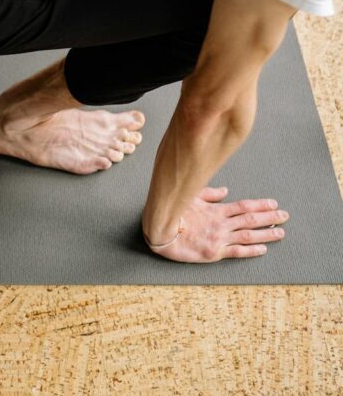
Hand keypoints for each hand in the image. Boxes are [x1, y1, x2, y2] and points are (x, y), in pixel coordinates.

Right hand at [142, 186, 288, 262]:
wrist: (159, 233)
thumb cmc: (173, 214)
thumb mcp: (190, 198)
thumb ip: (210, 194)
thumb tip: (226, 191)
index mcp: (216, 211)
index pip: (244, 206)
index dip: (261, 205)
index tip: (274, 204)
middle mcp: (221, 224)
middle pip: (251, 220)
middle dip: (270, 218)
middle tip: (285, 216)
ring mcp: (219, 239)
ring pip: (248, 235)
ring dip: (266, 234)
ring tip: (281, 233)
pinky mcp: (213, 253)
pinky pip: (237, 252)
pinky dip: (251, 251)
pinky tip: (263, 249)